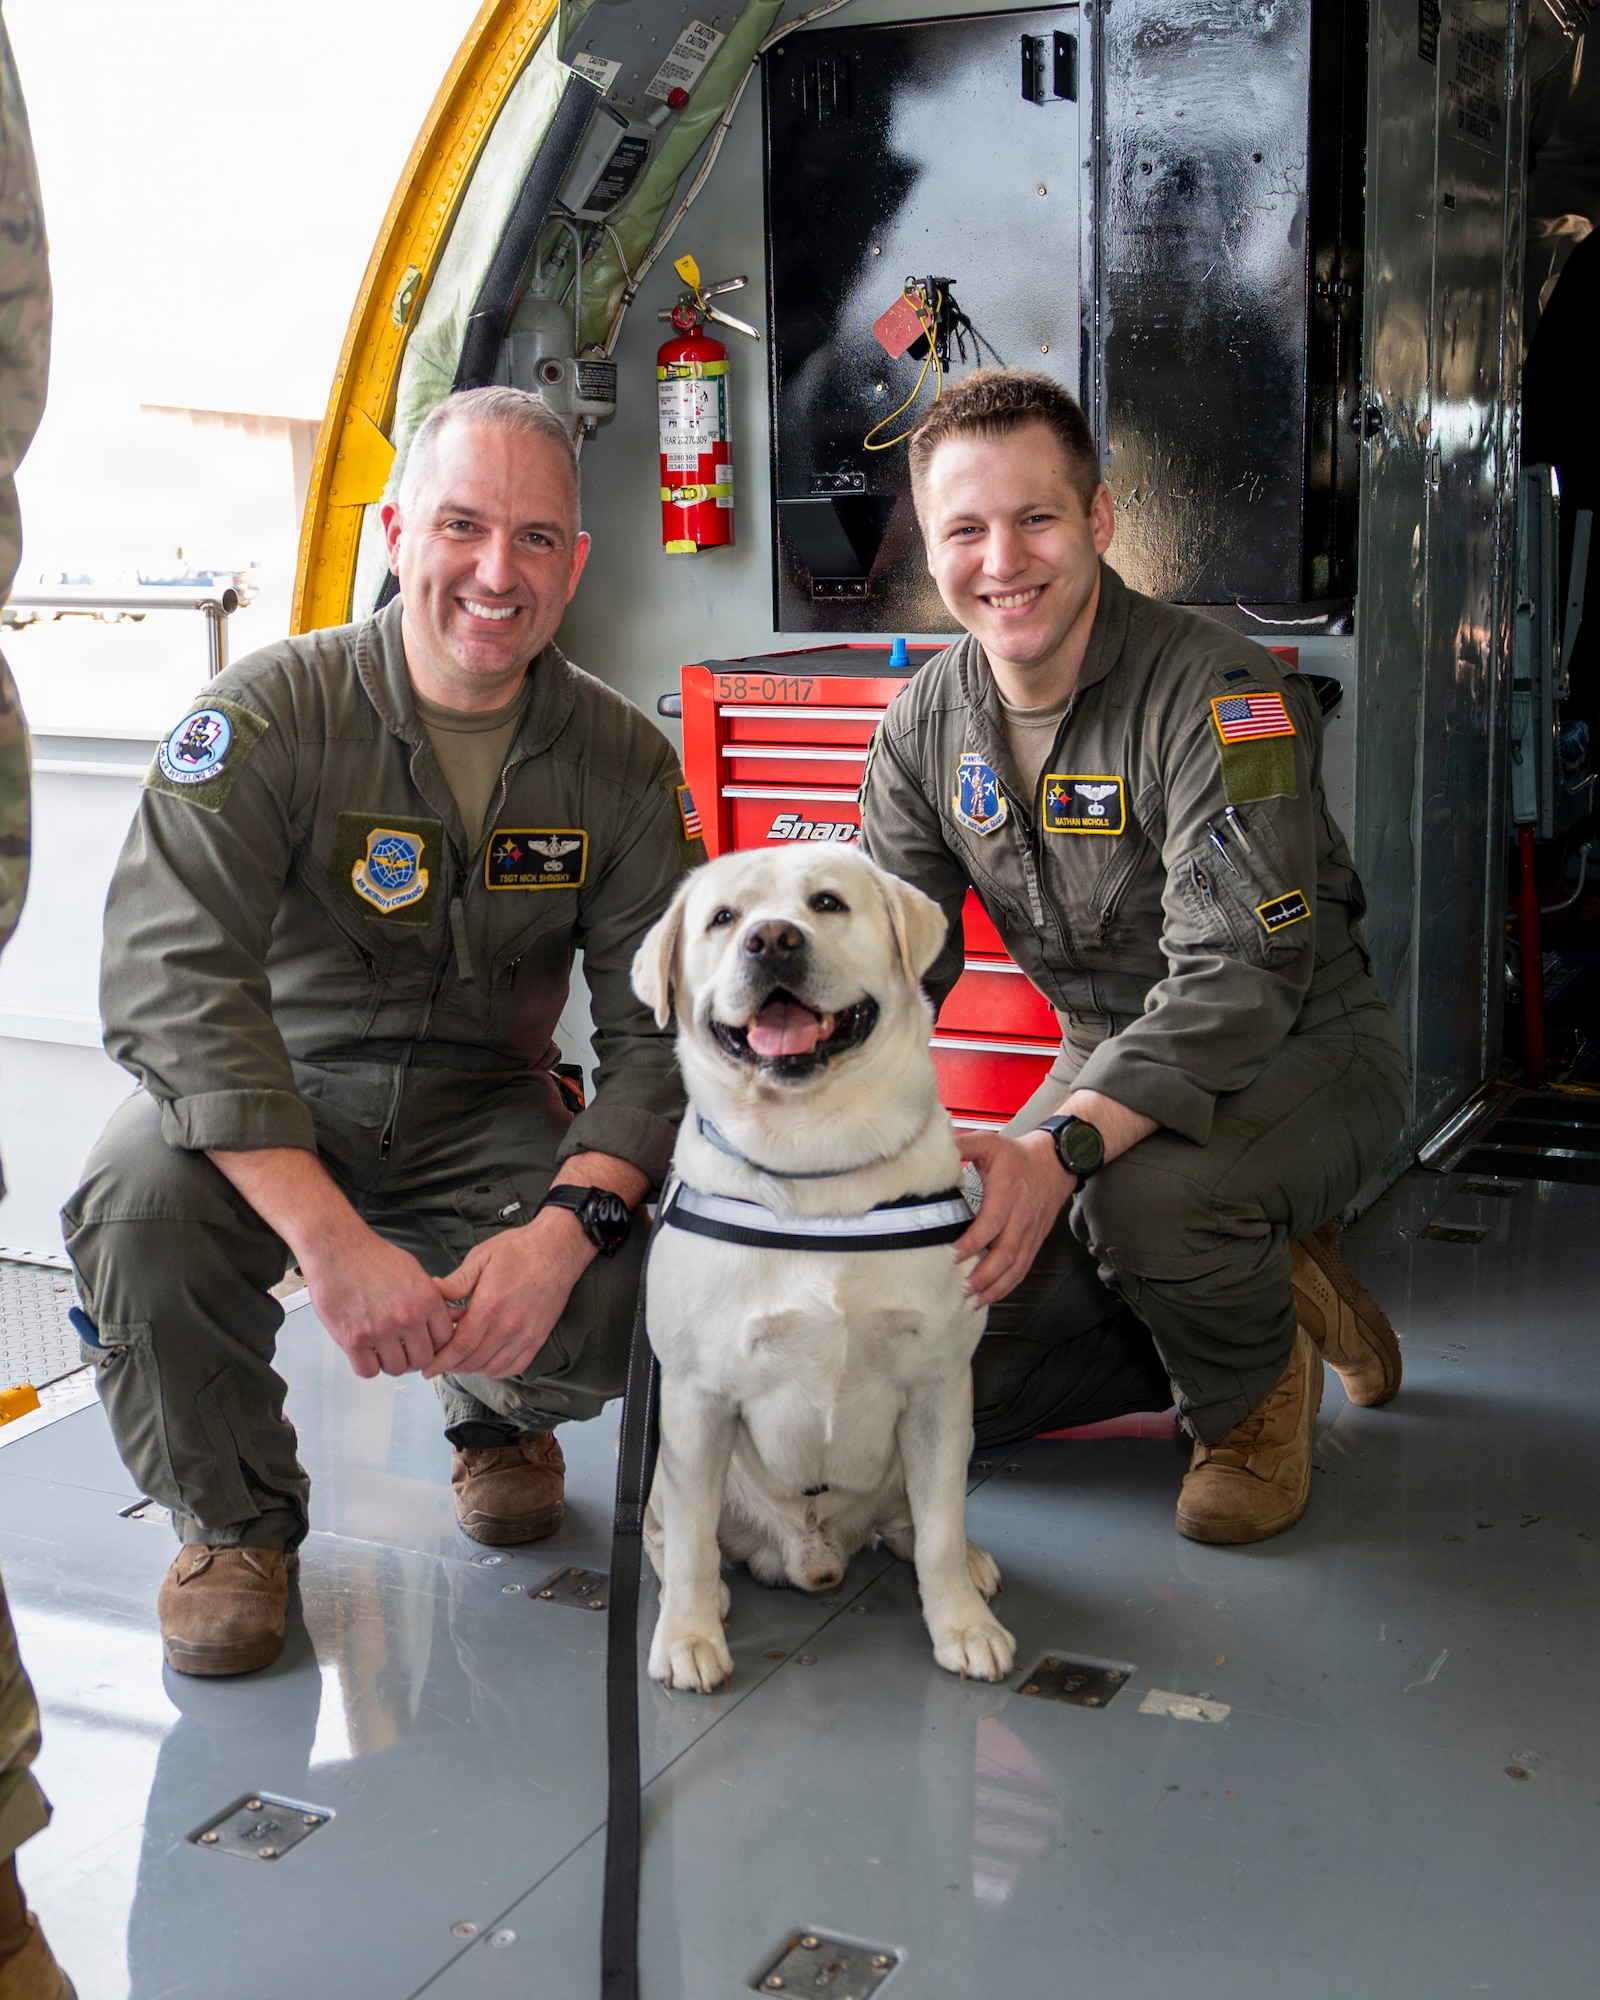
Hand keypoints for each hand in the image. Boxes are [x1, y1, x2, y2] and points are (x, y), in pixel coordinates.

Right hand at [300, 1225, 456, 1379]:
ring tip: (382, 1349)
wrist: (338, 1249)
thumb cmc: (372, 1256)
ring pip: (396, 1368)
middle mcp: (407, 1317)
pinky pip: (368, 1370)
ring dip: (390, 1362)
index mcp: (427, 1299)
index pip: (444, 1340)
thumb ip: (430, 1298)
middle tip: (403, 1351)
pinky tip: (365, 1352)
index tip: (425, 1345)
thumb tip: (443, 1319)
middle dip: (413, 1358)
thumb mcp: (414, 1271)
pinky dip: (367, 1365)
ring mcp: (381, 1330)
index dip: (434, 1345)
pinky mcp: (354, 1340)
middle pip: (422, 1360)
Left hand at [424, 1209, 594, 1381]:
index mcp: (489, 1306)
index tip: (427, 1367)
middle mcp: (508, 1326)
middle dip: (451, 1366)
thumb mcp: (481, 1258)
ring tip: (460, 1358)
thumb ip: (455, 1282)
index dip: (440, 1361)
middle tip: (439, 1361)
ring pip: (492, 1368)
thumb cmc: (519, 1250)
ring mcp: (526, 1335)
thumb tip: (431, 1294)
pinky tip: (486, 1358)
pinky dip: (496, 1369)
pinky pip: (515, 1367)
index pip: (459, 1347)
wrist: (558, 1249)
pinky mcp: (538, 1338)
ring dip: (472, 1368)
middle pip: (473, 1362)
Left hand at [954, 1129, 1074, 1304]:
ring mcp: (1030, 1232)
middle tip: (962, 1288)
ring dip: (995, 1287)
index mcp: (1007, 1193)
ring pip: (1016, 1267)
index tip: (954, 1255)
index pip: (992, 1223)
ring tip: (973, 1300)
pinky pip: (1023, 1268)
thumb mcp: (990, 1142)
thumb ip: (963, 1144)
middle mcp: (1021, 1217)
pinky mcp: (1034, 1241)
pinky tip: (991, 1296)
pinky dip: (1008, 1286)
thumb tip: (938, 1147)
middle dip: (984, 1275)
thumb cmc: (1019, 1155)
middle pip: (1005, 1253)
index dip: (974, 1242)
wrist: (1057, 1162)